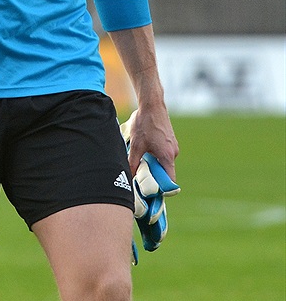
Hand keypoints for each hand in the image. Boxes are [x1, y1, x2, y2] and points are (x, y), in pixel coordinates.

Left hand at [120, 111, 180, 254]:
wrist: (152, 103)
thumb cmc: (144, 123)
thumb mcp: (135, 144)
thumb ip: (133, 163)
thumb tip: (128, 179)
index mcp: (167, 157)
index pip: (169, 183)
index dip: (162, 191)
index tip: (152, 197)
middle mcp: (173, 153)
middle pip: (166, 174)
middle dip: (154, 180)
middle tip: (141, 184)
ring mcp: (172, 147)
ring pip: (163, 164)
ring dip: (153, 167)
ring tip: (140, 166)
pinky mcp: (169, 141)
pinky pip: (163, 155)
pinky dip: (154, 158)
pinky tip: (144, 153)